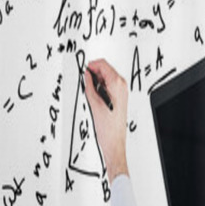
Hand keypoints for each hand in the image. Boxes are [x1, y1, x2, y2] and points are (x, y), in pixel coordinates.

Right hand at [83, 58, 128, 183]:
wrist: (114, 141)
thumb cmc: (107, 127)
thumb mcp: (93, 103)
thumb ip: (89, 85)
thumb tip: (86, 74)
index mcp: (117, 84)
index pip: (103, 64)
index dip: (91, 65)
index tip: (82, 69)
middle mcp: (122, 85)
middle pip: (105, 69)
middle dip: (93, 73)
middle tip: (84, 82)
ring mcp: (121, 91)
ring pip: (105, 77)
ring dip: (95, 81)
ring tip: (90, 94)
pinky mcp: (118, 97)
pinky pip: (107, 86)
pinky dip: (99, 87)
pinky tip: (94, 98)